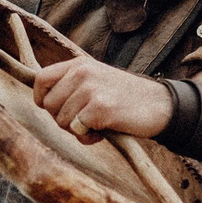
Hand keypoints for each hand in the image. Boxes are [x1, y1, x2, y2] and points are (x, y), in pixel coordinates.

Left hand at [34, 57, 172, 144]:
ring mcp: (91, 89)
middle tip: (83, 121)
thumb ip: (72, 86)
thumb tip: (43, 102)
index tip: (53, 110)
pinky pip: (77, 130)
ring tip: (97, 125)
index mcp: (79, 64)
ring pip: (61, 121)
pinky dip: (88, 138)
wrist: (160, 105)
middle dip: (62, 120)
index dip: (42, 99)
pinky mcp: (100, 107)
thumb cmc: (125, 98)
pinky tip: (104, 131)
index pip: (41, 79)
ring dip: (77, 131)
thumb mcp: (96, 80)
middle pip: (48, 105)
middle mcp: (82, 72)